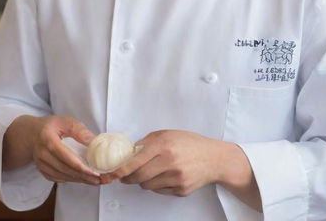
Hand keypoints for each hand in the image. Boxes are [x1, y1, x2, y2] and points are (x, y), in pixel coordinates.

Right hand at [32, 115, 101, 185]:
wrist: (33, 134)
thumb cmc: (52, 125)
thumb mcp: (66, 121)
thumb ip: (80, 130)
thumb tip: (94, 142)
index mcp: (47, 139)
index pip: (65, 155)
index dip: (79, 165)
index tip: (93, 171)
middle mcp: (42, 154)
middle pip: (64, 168)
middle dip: (82, 176)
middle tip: (98, 179)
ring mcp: (40, 164)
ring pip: (61, 176)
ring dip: (78, 180)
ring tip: (94, 180)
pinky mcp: (42, 171)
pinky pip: (57, 179)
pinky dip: (70, 180)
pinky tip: (81, 179)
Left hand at [108, 130, 222, 196]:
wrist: (213, 158)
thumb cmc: (189, 143)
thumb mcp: (167, 134)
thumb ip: (147, 142)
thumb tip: (129, 152)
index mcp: (163, 145)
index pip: (135, 161)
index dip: (121, 170)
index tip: (112, 175)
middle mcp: (169, 162)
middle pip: (139, 177)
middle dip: (128, 178)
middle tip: (125, 176)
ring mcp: (176, 178)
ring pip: (148, 186)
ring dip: (144, 181)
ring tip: (152, 171)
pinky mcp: (181, 190)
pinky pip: (160, 191)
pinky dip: (157, 185)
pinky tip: (166, 176)